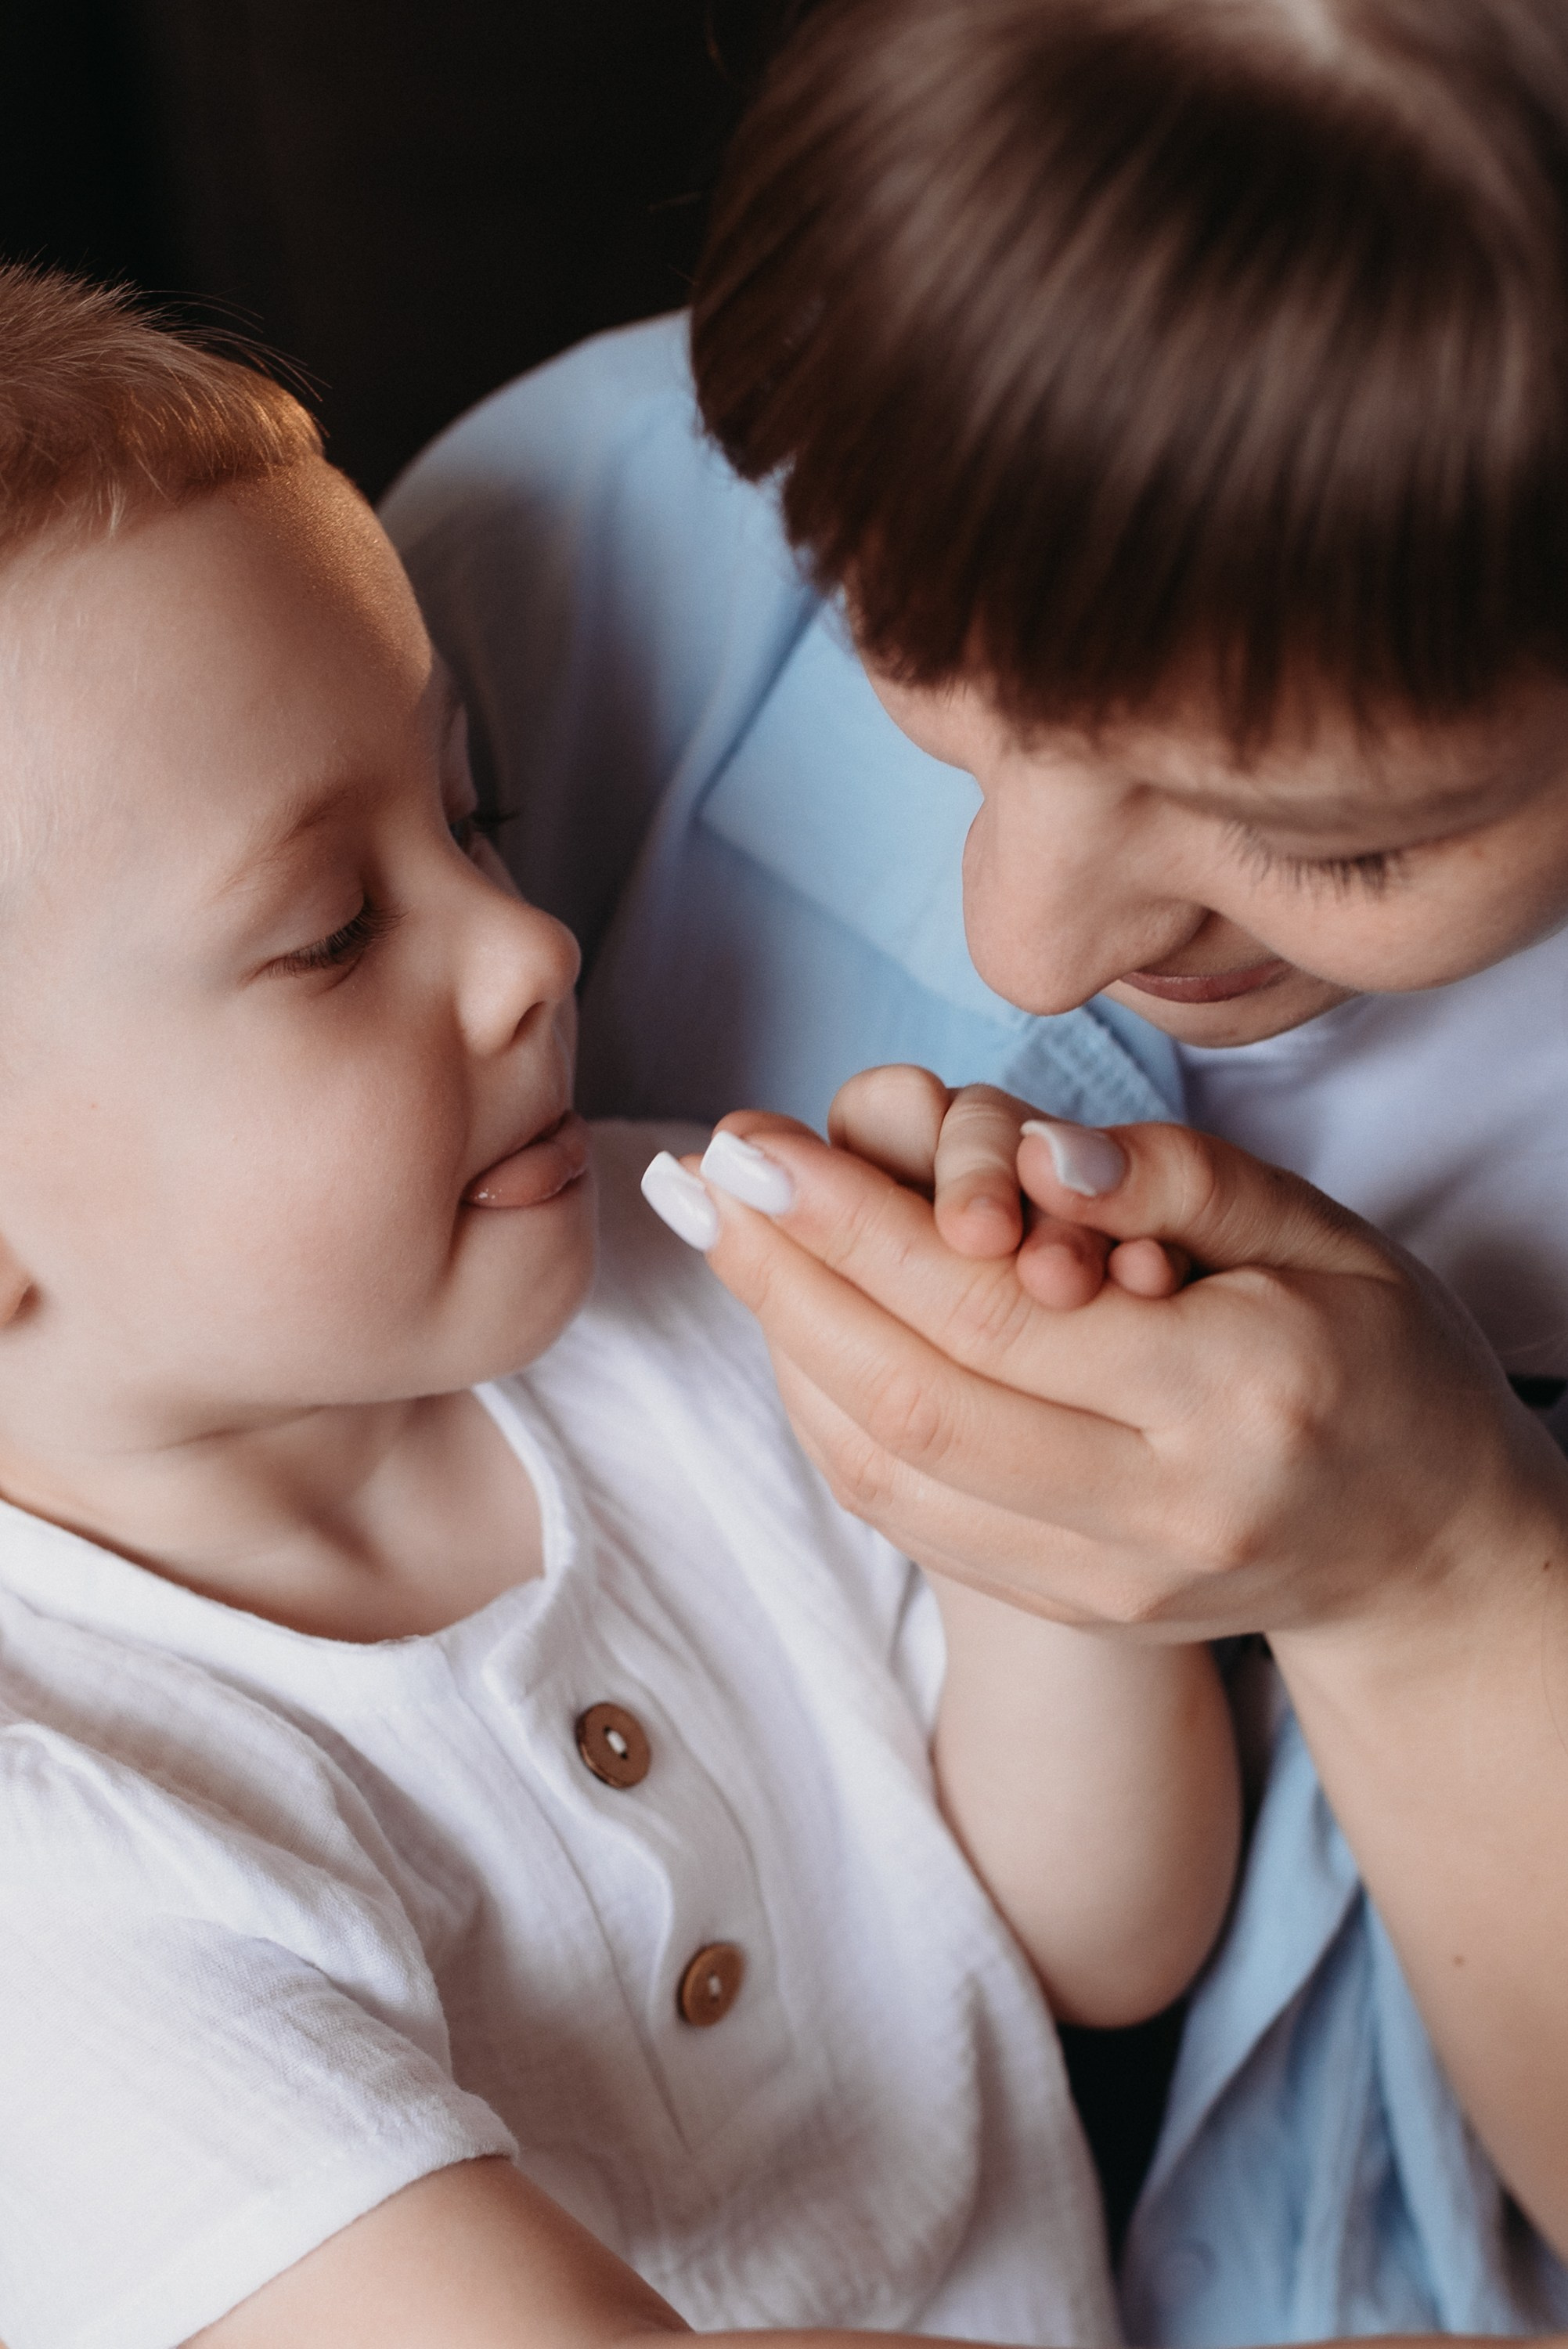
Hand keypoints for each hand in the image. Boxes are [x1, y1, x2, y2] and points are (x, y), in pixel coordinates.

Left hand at [682, 1107, 1562, 1640]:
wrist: (1422, 1549)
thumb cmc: (1378, 1360)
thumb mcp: (1324, 1237)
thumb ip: (1178, 1181)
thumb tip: (1030, 1152)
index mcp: (1233, 1397)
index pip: (992, 1314)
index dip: (850, 1225)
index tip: (752, 1145)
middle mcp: (1158, 1514)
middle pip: (912, 1402)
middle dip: (783, 1281)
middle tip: (701, 1178)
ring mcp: (1106, 1583)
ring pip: (890, 1474)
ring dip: (781, 1348)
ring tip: (723, 1238)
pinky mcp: (1069, 1609)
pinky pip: (908, 1518)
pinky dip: (828, 1420)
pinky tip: (792, 1330)